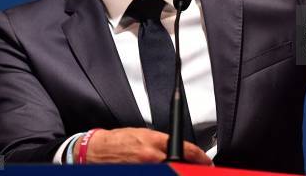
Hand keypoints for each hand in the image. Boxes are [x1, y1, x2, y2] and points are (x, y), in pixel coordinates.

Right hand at [73, 127, 211, 164]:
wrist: (98, 150)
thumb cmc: (120, 141)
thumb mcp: (145, 134)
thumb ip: (162, 142)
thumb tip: (178, 148)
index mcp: (155, 141)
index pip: (185, 148)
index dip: (199, 156)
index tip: (206, 162)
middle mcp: (151, 156)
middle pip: (178, 164)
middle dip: (188, 167)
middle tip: (195, 168)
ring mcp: (145, 167)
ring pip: (169, 168)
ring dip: (175, 168)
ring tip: (179, 168)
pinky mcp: (138, 173)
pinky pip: (156, 173)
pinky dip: (162, 170)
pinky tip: (163, 168)